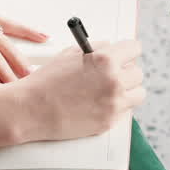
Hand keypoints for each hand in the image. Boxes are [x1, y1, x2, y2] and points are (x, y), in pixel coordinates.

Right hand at [16, 40, 145, 141]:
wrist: (31, 109)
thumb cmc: (46, 81)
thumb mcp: (69, 55)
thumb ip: (95, 50)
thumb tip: (110, 47)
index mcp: (105, 60)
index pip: (134, 49)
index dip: (128, 50)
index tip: (127, 54)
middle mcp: (114, 81)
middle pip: (137, 72)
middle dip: (126, 71)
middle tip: (114, 73)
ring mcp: (114, 104)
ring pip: (138, 93)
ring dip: (128, 90)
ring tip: (110, 90)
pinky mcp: (110, 121)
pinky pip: (125, 110)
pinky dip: (117, 106)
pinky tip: (100, 103)